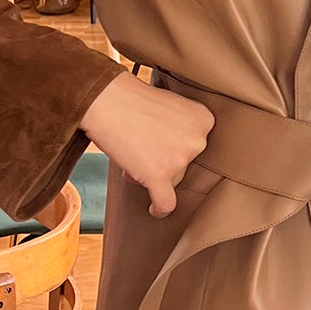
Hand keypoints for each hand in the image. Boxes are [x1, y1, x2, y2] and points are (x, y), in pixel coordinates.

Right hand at [82, 70, 214, 218]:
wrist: (106, 99)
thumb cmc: (132, 99)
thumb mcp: (172, 105)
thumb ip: (182, 127)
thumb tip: (178, 155)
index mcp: (204, 120)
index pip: (195, 145)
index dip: (173, 143)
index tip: (158, 136)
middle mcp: (197, 140)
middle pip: (185, 164)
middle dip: (163, 159)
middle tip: (141, 143)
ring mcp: (179, 159)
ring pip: (172, 180)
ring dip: (152, 172)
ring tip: (132, 153)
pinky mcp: (159, 175)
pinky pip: (165, 202)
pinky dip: (160, 208)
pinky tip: (155, 210)